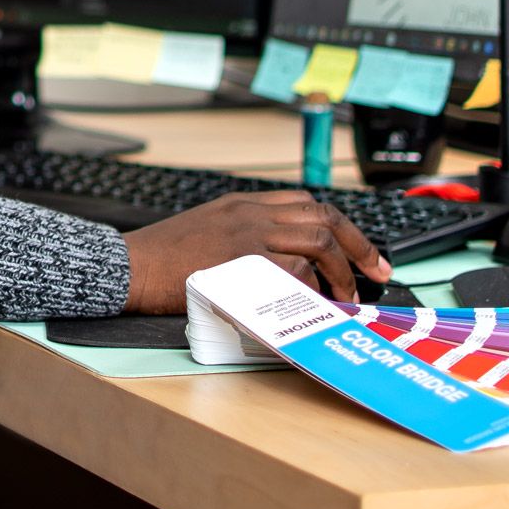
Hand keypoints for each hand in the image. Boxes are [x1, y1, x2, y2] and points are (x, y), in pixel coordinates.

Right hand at [120, 190, 390, 314]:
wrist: (130, 265)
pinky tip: (317, 304)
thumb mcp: (207, 229)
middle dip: (360, 247)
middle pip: (324, 219)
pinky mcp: (243, 260)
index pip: (308, 204)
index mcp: (244, 203)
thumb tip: (288, 264)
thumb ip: (245, 235)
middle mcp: (251, 213)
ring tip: (345, 296)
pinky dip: (314, 289)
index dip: (343, 229)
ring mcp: (248, 234)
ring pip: (318, 242)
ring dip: (341, 272)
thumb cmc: (163, 257)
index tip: (362, 254)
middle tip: (377, 273)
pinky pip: (295, 271)